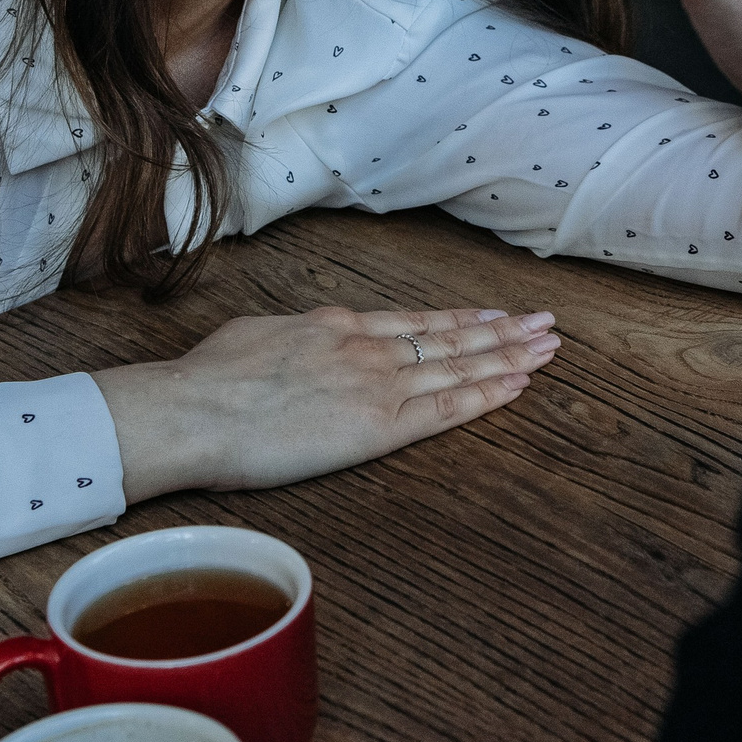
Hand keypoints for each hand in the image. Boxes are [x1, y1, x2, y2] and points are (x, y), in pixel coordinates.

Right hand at [93, 306, 559, 498]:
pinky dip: (485, 394)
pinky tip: (517, 385)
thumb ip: (289, 343)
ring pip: (458, 367)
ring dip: (509, 356)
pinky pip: (445, 409)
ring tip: (549, 348)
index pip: (413, 324)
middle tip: (546, 322)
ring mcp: (376, 383)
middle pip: (449, 338)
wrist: (192, 411)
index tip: (493, 316)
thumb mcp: (254, 339)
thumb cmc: (206, 382)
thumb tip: (291, 347)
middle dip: (503, 331)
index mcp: (335, 327)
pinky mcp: (378, 425)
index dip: (458, 321)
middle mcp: (366, 347)